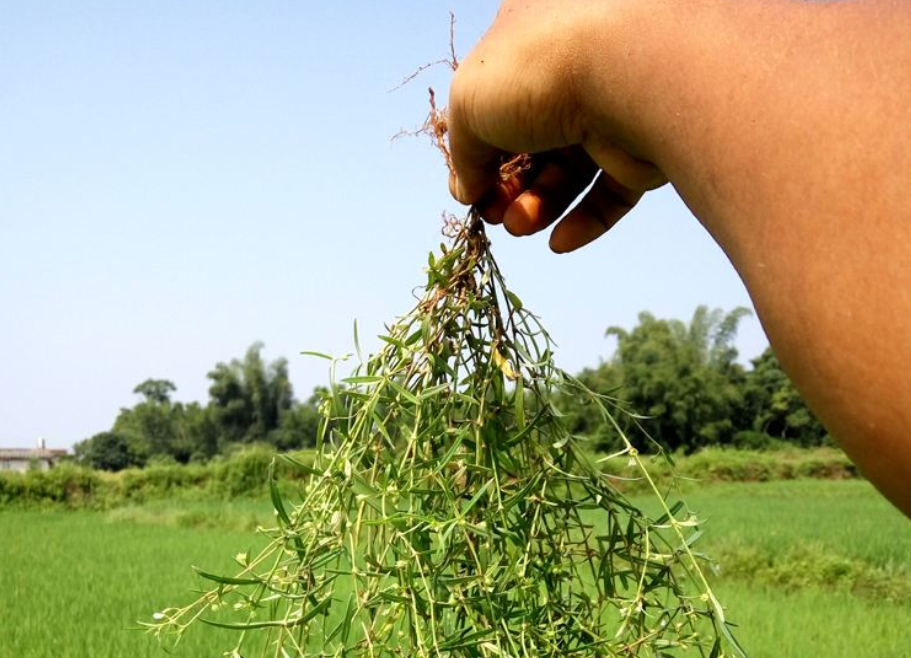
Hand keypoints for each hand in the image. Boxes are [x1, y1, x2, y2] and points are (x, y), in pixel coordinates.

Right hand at [447, 0, 666, 252]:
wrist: (627, 77)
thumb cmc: (537, 71)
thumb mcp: (468, 105)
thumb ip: (462, 152)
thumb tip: (466, 190)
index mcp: (528, 42)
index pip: (496, 104)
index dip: (479, 151)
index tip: (468, 186)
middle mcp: (571, 73)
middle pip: (530, 146)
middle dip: (507, 188)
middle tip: (493, 214)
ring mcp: (609, 111)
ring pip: (568, 174)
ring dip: (538, 208)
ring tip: (520, 226)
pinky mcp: (641, 149)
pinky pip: (609, 193)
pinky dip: (584, 221)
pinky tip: (559, 242)